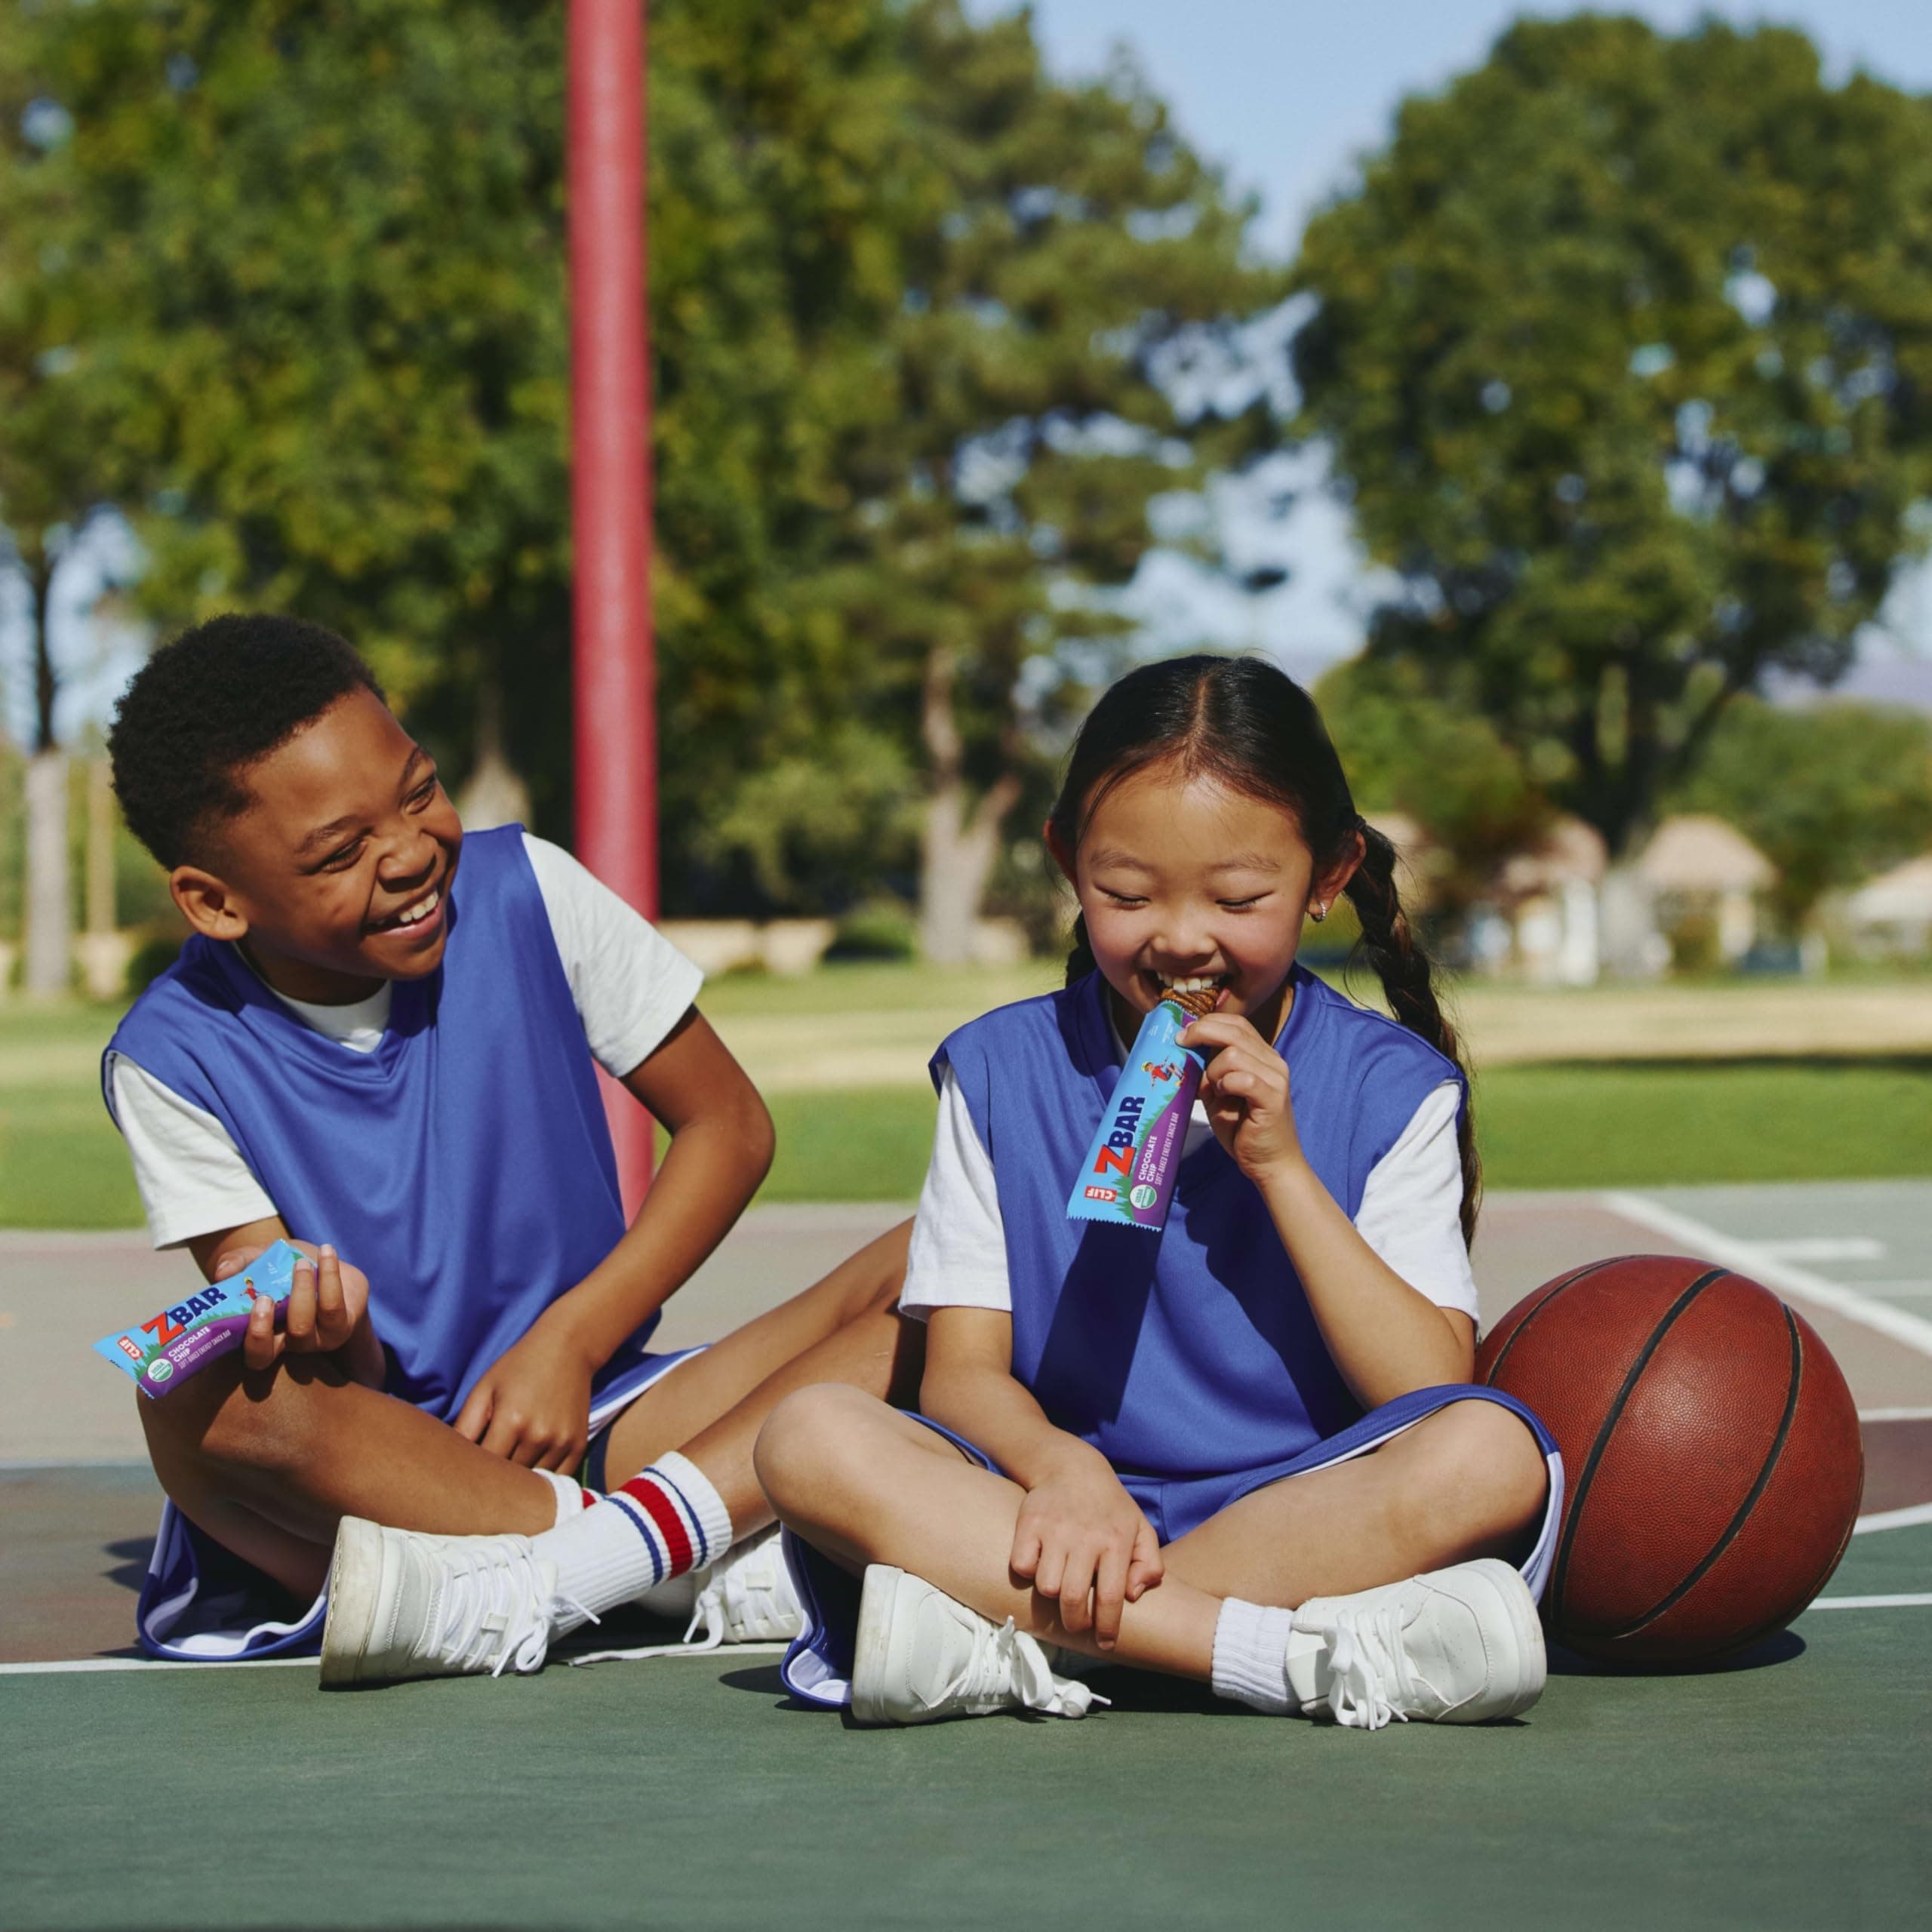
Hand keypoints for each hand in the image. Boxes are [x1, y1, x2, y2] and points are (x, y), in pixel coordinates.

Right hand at [224, 1241, 383, 1386]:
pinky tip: (326, 1252)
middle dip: (263, 1323)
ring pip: (302, 1327)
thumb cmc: (288, 1268)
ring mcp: (318, 1338)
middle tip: (264, 1295)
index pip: (254, 1357)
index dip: (251, 1339)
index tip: (254, 1305)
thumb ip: (238, 1262)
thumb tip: (222, 1273)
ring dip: (298, 1293)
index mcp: (266, 1336)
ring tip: (301, 1264)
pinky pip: (333, 1305)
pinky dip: (328, 1275)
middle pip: (270, 1352)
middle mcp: (290, 1344)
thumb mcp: (260, 1260)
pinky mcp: (343, 1323)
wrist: (331, 1265)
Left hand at [452, 1323, 594, 1471]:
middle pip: (509, 1479)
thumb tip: (450, 1460)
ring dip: (519, 1483)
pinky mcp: (578, 1444)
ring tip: (506, 1475)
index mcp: (511, 1421)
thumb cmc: (519, 1366)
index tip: (464, 1475)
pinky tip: (532, 1471)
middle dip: (494, 1480)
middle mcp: (539, 1435)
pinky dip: (543, 1482)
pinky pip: (558, 1479)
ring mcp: (562, 1442)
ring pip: (532, 1483)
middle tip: (482, 1478)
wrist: (568, 1348)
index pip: (485, 1469)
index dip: (472, 1474)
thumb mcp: (485, 1388)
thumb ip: (465, 1425)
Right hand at [1010, 1449, 1162, 1648]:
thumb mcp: (1141, 1529)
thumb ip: (1149, 1564)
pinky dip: (1028, 1572)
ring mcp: (1055, 1529)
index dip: (1107, 1628)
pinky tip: (1039, 1565)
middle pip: (1074, 1599)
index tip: (1106, 1643)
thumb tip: (1134, 1595)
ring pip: (1046, 1586)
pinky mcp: (1029, 1523)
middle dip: (1075, 1623)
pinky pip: (1021, 1565)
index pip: (1112, 1598)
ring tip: (1060, 1588)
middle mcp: (1085, 1537)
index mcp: (1117, 1541)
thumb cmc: (1110, 1507)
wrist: (1071, 1466)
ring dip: (1051, 1596)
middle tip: (1078, 1623)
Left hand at [1181, 1011, 1304, 1182]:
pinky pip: (1244, 1079)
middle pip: (1235, 1030)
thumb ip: (1207, 1074)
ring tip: (1215, 1089)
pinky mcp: (1273, 1098)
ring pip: (1235, 1054)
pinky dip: (1226, 1084)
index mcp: (1261, 1056)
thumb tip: (1183, 1056)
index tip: (1183, 1034)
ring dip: (1214, 1069)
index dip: (1208, 1022)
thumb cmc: (1243, 1130)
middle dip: (1202, 1032)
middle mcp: (1273, 1061)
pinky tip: (1223, 1095)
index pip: (1236, 1023)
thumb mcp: (1218, 1095)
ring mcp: (1276, 1078)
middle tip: (1181, 1043)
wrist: (1270, 1162)